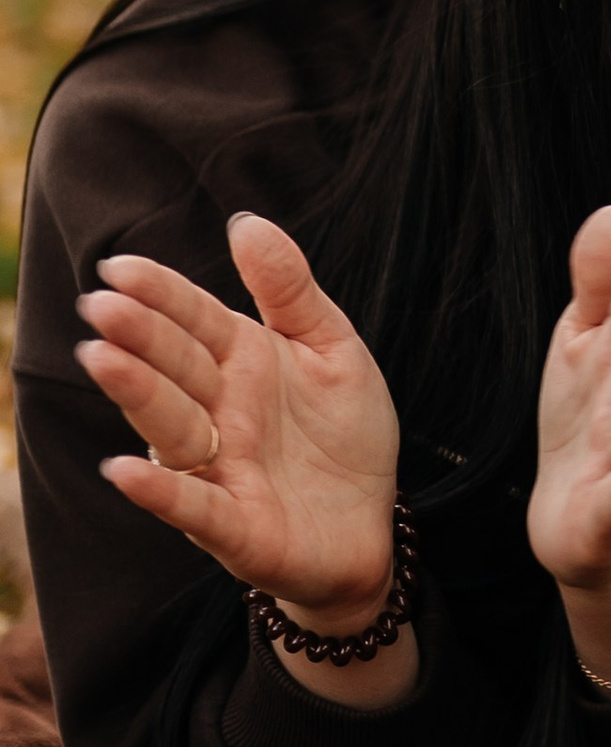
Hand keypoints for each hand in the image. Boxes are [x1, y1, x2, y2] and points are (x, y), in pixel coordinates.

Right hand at [77, 215, 400, 635]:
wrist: (372, 525)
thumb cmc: (345, 434)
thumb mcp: (332, 348)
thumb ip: (290, 290)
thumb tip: (245, 221)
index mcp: (240, 362)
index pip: (193, 319)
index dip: (159, 293)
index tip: (120, 267)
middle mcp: (218, 412)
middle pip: (174, 367)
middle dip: (139, 336)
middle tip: (102, 306)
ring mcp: (220, 468)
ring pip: (172, 427)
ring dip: (138, 395)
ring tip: (103, 359)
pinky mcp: (233, 526)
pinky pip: (191, 506)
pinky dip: (160, 491)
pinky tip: (125, 470)